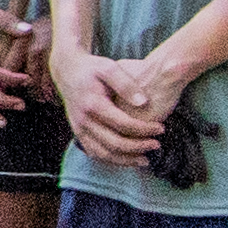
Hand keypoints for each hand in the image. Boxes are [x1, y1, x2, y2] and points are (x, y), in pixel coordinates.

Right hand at [59, 49, 179, 167]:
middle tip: (157, 144)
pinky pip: (95, 154)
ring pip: (103, 154)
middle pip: (114, 144)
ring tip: (145, 159)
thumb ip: (126, 84)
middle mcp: (83, 120)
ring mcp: (79, 129)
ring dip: (126, 160)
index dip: (144, 129)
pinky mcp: (78, 134)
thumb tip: (144, 102)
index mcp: (93, 104)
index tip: (161, 128)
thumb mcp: (109, 67)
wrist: (67, 71)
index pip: (123, 124)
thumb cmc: (92, 68)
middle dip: (138, 147)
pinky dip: (112, 160)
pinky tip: (127, 159)